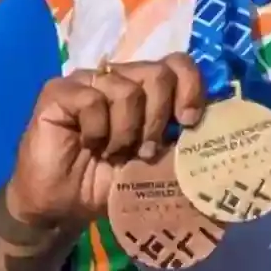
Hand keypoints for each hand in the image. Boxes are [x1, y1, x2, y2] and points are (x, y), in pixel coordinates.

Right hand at [3, 53, 206, 229]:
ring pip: (127, 90)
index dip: (190, 87)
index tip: (188, 121)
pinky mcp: (58, 91)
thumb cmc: (111, 181)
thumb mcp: (157, 161)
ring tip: (112, 152)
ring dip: (125, 131)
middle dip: (158, 118)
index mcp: (146, 89)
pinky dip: (96, 130)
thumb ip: (180, 138)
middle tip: (144, 150)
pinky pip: (91, 100)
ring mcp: (88, 80)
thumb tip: (212, 127)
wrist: (65, 206)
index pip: (178, 64)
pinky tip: (88, 144)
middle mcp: (120, 77)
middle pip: (158, 74)